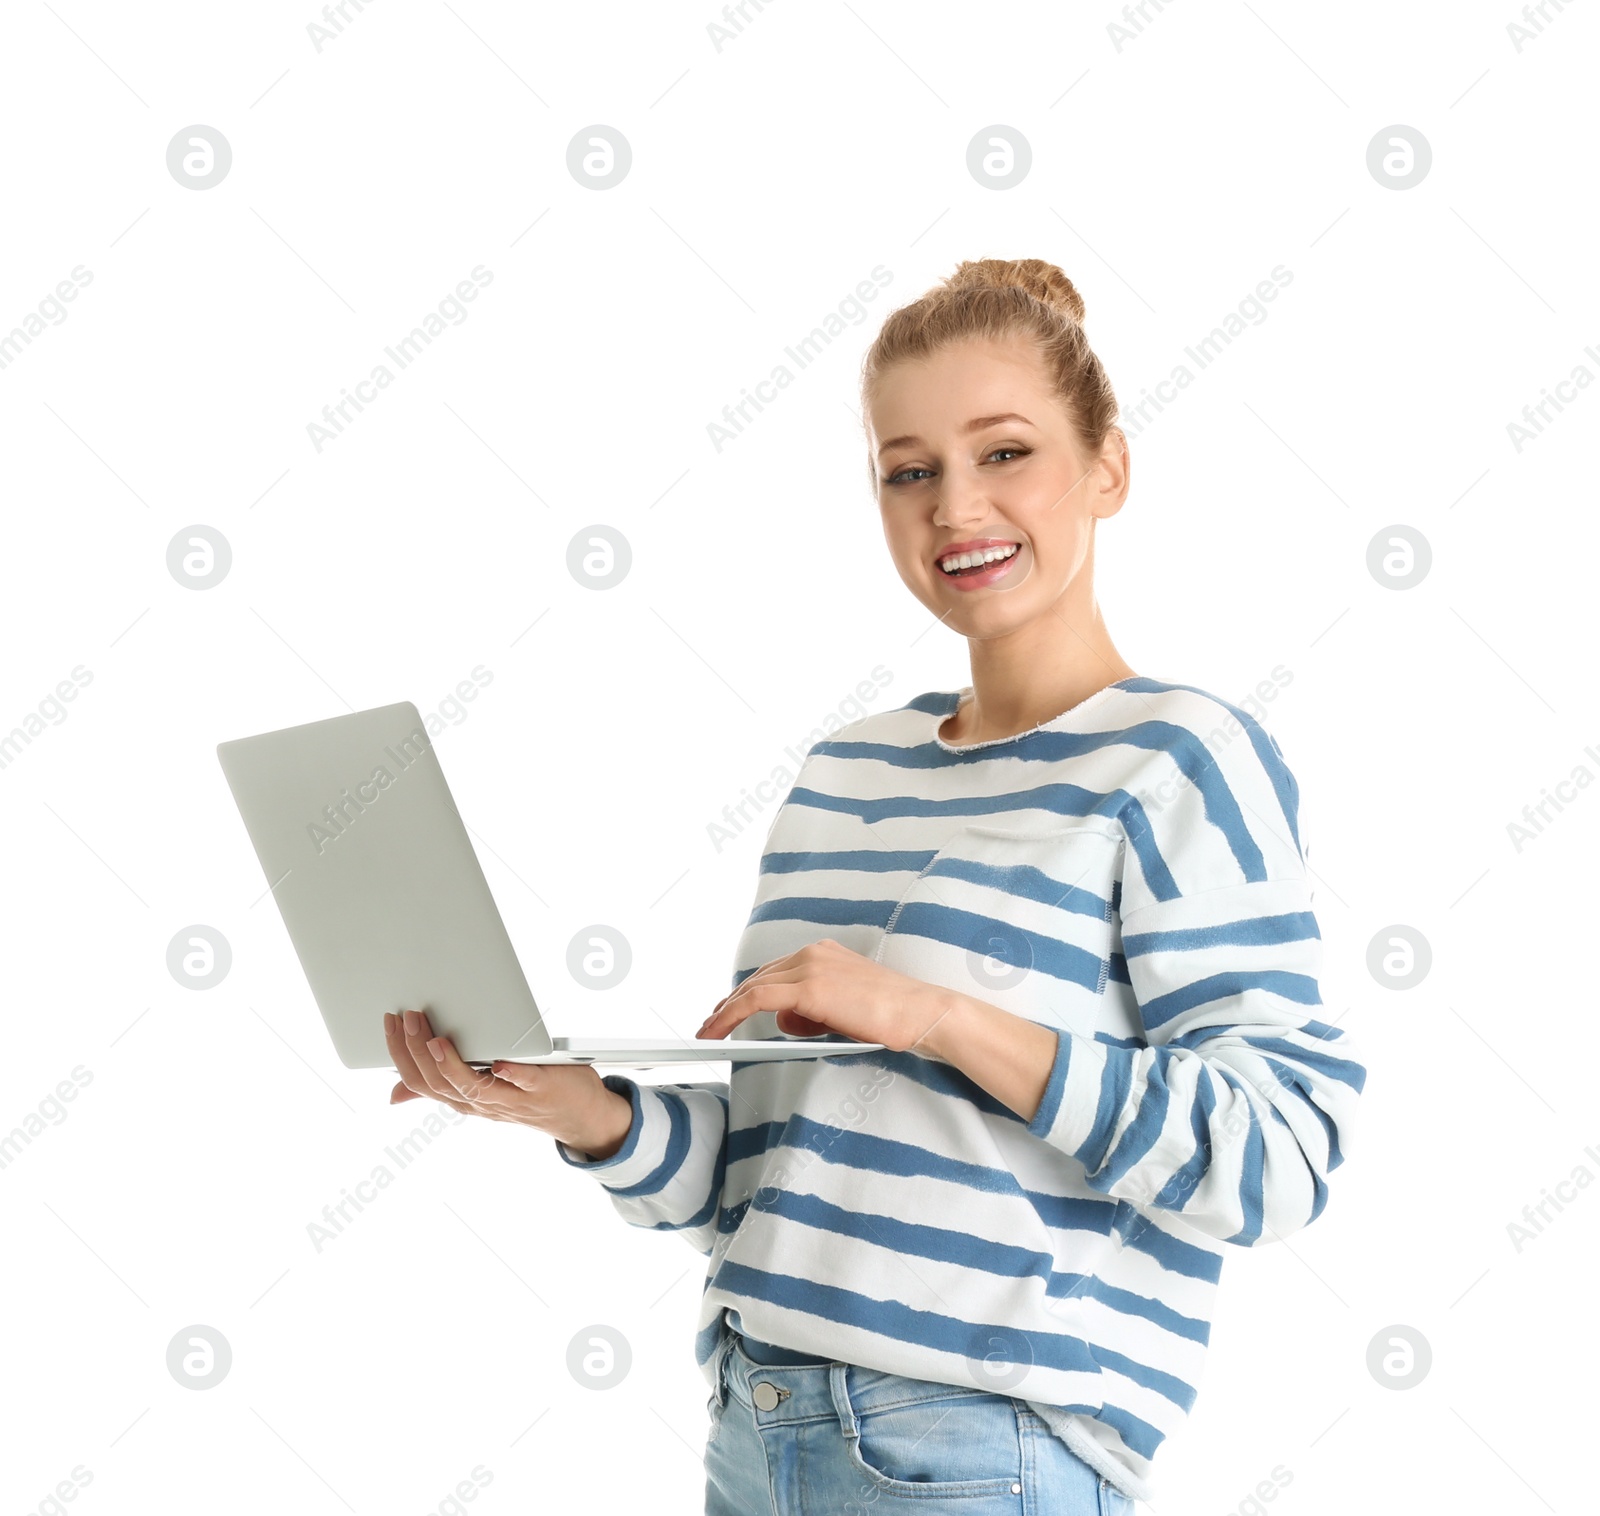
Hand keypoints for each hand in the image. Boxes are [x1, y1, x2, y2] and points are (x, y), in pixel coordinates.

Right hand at [382, 1009, 631, 1154]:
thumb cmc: (529, 1097)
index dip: (401, 1055)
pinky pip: (524, 1083)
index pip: (422, 1082)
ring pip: (472, 1088)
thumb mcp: (480, 1094)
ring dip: (450, 1063)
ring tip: (435, 1038)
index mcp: (466, 1099)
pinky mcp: (543, 1087)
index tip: (391, 1023)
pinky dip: (512, 1074)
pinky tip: (500, 1062)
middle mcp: (484, 1102)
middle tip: (409, 1018)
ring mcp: (513, 1097)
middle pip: (440, 1084)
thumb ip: (443, 1087)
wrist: (580, 1117)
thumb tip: (395, 1093)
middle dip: (417, 1050)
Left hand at [694, 938, 954, 1054]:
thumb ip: (813, 1011)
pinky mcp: (809, 988)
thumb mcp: (844, 1010)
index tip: (728, 1008)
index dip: (747, 992)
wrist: (922, 1014)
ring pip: (752, 988)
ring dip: (726, 1012)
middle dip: (729, 1003)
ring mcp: (810, 968)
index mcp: (824, 954)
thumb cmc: (893, 1016)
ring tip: (709, 1034)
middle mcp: (814, 954)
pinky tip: (719, 1031)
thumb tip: (787, 1020)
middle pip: (758, 978)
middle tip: (710, 1025)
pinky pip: (757, 1000)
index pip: (775, 972)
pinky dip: (732, 1015)